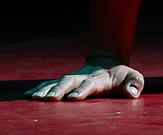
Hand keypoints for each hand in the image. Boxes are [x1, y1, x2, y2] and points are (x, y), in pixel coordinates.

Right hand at [24, 57, 143, 100]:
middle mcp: (82, 77)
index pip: (90, 84)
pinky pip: (49, 84)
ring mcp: (71, 79)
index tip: (74, 98)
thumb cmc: (120, 76)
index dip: (82, 90)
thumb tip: (133, 92)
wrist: (107, 64)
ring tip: (34, 98)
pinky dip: (39, 89)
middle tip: (51, 99)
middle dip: (59, 90)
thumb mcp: (132, 77)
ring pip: (57, 83)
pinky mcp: (64, 82)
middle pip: (69, 82)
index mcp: (98, 78)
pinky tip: (27, 96)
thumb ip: (134, 83)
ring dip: (46, 90)